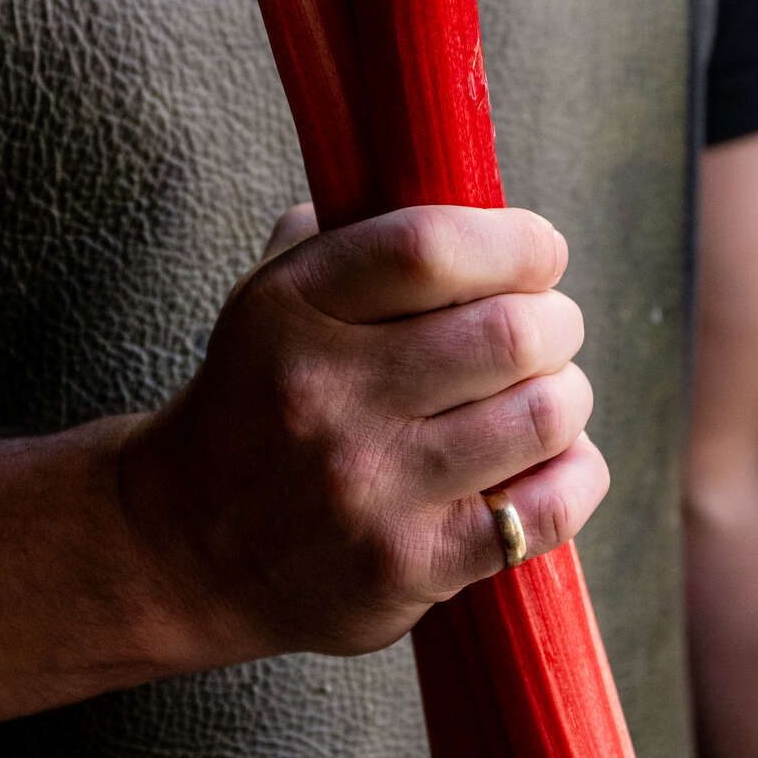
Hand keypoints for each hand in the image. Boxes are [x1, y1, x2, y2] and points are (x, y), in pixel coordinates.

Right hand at [119, 201, 607, 664]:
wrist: (185, 552)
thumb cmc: (257, 407)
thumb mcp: (271, 305)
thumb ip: (352, 237)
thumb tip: (468, 193)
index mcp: (291, 310)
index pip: (433, 248)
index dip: (518, 243)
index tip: (539, 255)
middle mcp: (325, 395)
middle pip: (510, 332)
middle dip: (556, 323)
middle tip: (548, 333)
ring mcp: (367, 486)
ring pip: (542, 414)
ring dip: (566, 398)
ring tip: (544, 399)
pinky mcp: (408, 563)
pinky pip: (547, 508)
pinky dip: (572, 476)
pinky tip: (548, 466)